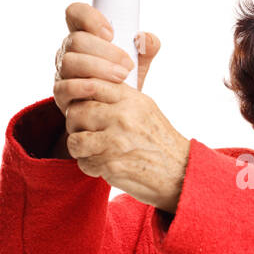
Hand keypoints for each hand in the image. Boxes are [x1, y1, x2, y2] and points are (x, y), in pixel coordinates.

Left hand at [52, 2, 188, 210]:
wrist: (179, 173)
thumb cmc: (158, 140)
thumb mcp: (145, 108)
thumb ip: (120, 94)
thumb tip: (90, 80)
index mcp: (131, 99)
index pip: (92, 84)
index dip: (81, 95)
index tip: (85, 106)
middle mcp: (124, 117)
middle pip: (77, 111)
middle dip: (76, 123)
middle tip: (85, 130)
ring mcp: (117, 141)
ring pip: (75, 138)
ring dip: (79, 146)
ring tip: (91, 148)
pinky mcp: (112, 164)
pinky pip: (83, 162)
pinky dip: (87, 165)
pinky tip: (100, 164)